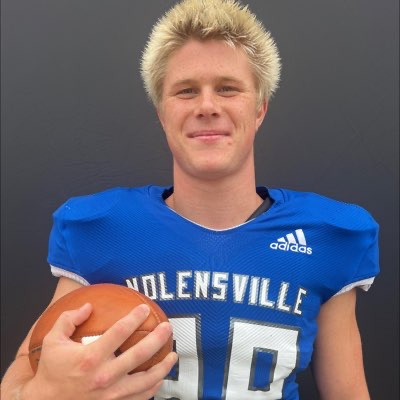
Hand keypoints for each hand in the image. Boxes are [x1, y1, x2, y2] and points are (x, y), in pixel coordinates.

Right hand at [22, 303, 176, 399]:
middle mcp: (103, 376)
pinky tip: (160, 377)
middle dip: (157, 339)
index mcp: (90, 357)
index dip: (134, 318)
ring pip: (145, 381)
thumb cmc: (51, 369)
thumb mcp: (53, 340)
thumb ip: (69, 319)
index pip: (119, 332)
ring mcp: (111, 394)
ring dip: (163, 367)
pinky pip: (140, 397)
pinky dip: (153, 387)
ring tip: (173, 354)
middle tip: (167, 328)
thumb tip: (88, 306)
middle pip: (139, 355)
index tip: (144, 309)